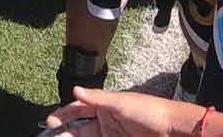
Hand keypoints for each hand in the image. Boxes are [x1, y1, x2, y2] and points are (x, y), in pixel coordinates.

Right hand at [42, 87, 211, 135]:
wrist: (173, 130)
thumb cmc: (149, 111)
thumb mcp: (120, 102)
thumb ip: (96, 98)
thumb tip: (75, 89)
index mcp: (105, 107)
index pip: (78, 110)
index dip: (63, 115)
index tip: (49, 123)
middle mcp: (106, 122)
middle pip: (79, 129)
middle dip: (64, 134)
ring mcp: (112, 136)